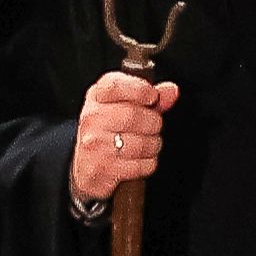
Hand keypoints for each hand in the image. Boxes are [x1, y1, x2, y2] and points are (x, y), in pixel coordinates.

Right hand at [72, 67, 175, 201]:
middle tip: (152, 126)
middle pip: (134, 115)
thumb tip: (171, 90)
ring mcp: (95, 144)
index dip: (140, 90)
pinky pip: (141, 165)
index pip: (116, 86)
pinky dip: (148, 164)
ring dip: (153, 145)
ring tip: (146, 144)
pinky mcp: (102, 169)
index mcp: (97, 96)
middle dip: (154, 123)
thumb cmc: (107, 131)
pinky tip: (139, 160)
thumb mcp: (124, 105)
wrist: (85, 166)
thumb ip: (150, 97)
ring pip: (142, 143)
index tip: (152, 97)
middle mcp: (92, 118)